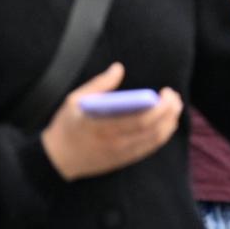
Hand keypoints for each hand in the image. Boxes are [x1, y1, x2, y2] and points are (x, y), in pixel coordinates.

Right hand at [40, 63, 184, 181]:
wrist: (56, 159)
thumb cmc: (66, 126)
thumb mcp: (74, 100)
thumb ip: (99, 84)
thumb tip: (118, 68)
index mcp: (103, 126)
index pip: (141, 119)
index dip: (160, 108)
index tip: (165, 92)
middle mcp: (115, 143)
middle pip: (153, 129)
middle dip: (170, 112)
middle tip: (174, 97)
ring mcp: (120, 154)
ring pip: (154, 141)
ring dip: (170, 123)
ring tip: (174, 107)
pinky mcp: (123, 160)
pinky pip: (149, 149)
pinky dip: (162, 135)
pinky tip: (166, 122)